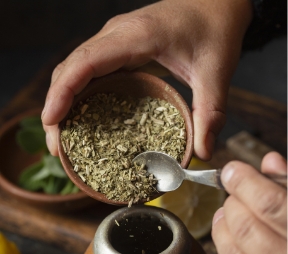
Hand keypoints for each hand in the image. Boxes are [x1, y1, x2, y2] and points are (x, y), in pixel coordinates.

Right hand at [41, 0, 251, 158]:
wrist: (216, 4)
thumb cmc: (215, 30)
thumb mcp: (216, 73)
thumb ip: (211, 113)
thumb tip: (203, 153)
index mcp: (136, 36)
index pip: (86, 61)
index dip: (63, 91)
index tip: (52, 121)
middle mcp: (116, 35)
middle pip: (70, 68)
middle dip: (57, 106)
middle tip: (56, 146)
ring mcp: (114, 41)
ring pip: (74, 70)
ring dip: (62, 103)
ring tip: (63, 139)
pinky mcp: (118, 50)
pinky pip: (88, 72)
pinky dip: (77, 96)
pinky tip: (80, 121)